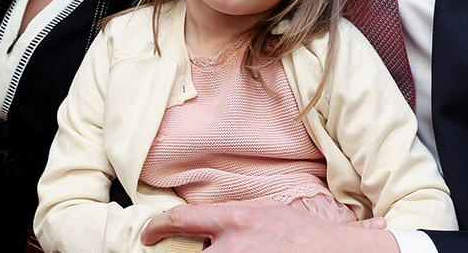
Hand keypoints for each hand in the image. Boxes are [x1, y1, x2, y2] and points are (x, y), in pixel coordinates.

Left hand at [141, 203, 399, 252]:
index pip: (183, 218)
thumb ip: (246, 224)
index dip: (159, 226)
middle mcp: (233, 245)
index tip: (148, 234)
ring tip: (258, 251)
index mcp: (239, 220)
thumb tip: (221, 229)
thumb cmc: (319, 240)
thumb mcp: (278, 218)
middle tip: (216, 250)